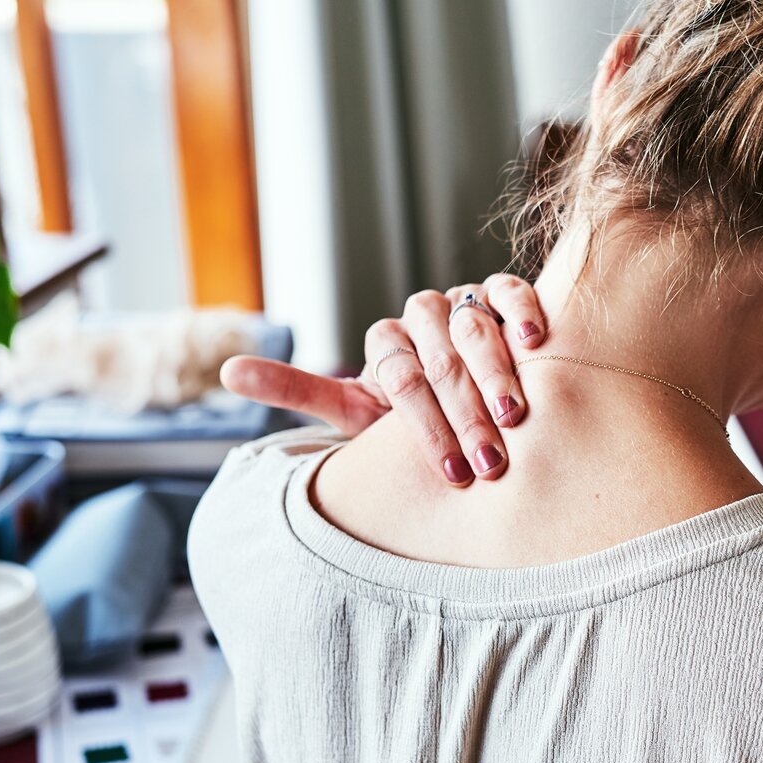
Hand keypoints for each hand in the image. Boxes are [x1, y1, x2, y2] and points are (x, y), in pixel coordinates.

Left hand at [220, 274, 546, 485]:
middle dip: (465, 415)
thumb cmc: (409, 421)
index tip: (450, 471)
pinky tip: (536, 343)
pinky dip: (523, 312)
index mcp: (383, 344)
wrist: (469, 402)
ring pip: (473, 326)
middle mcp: (419, 316)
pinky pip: (510, 291)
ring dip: (496, 374)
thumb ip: (299, 390)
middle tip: (489, 461)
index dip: (425, 427)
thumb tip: (226, 371)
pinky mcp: (499, 292)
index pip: (400, 379)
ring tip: (516, 415)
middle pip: (439, 359)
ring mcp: (460, 302)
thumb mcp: (354, 412)